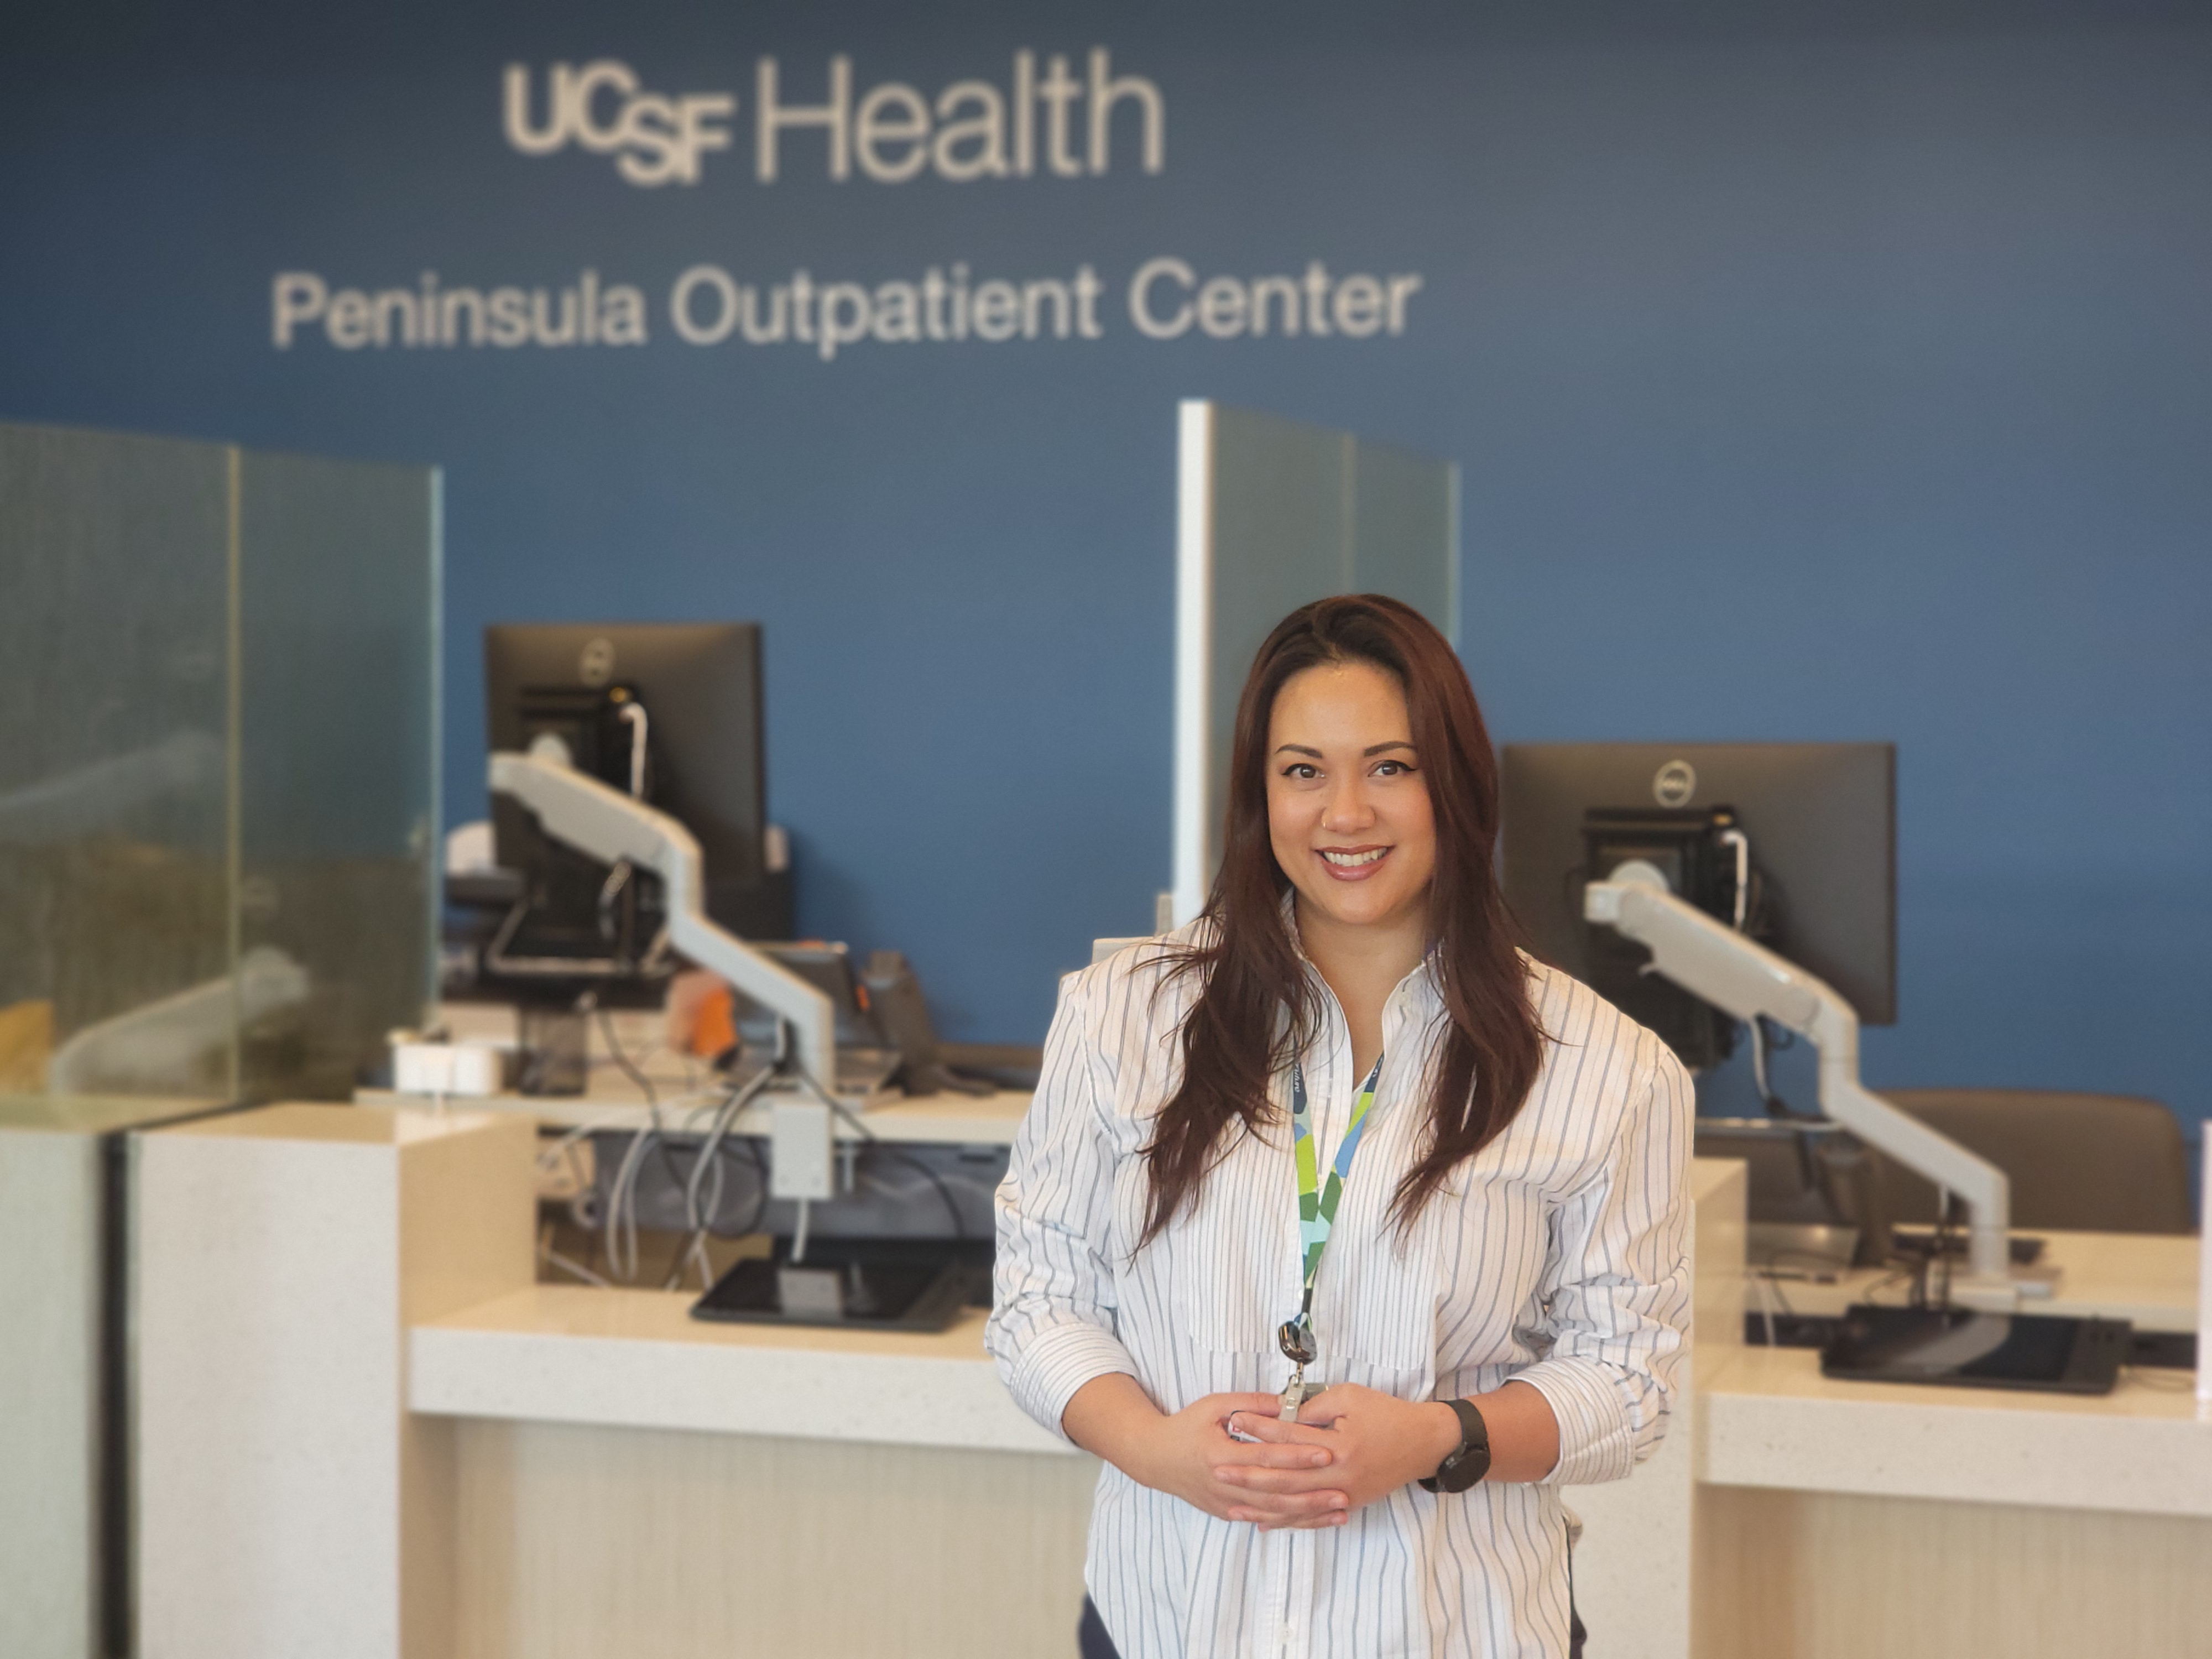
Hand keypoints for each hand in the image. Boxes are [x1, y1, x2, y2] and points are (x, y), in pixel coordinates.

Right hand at [1060, 1377, 1349, 1529]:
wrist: (1156, 1459)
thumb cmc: (1186, 1427)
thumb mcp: (1214, 1405)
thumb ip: (1251, 1404)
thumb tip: (1286, 1402)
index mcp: (1220, 1454)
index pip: (1266, 1457)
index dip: (1297, 1455)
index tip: (1326, 1452)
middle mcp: (1224, 1484)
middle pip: (1274, 1491)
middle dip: (1311, 1492)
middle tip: (1343, 1489)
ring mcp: (1225, 1503)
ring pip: (1272, 1512)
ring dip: (1307, 1513)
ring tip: (1337, 1510)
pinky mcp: (1228, 1514)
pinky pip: (1263, 1520)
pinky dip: (1290, 1521)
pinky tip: (1312, 1520)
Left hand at [1218, 1384, 1459, 1518]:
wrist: (1423, 1442)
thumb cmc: (1386, 1413)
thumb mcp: (1350, 1397)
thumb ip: (1314, 1407)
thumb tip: (1282, 1416)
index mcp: (1338, 1444)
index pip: (1289, 1436)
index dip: (1259, 1427)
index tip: (1233, 1421)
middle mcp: (1339, 1475)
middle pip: (1285, 1477)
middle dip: (1249, 1473)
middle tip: (1218, 1469)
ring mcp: (1344, 1494)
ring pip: (1295, 1504)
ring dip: (1262, 1505)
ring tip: (1231, 1504)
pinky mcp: (1348, 1504)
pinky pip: (1311, 1517)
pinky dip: (1286, 1521)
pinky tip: (1263, 1522)